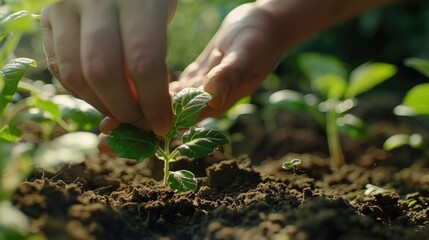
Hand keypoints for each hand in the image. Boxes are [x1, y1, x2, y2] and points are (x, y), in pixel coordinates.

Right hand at [40, 0, 176, 135]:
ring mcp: (66, 6)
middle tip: (140, 122)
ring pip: (75, 74)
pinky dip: (81, 92)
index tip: (162, 124)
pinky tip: (100, 95)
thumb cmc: (147, 2)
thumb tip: (145, 118)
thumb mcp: (160, 23)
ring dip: (100, 105)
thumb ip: (152, 63)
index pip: (144, 62)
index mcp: (138, 0)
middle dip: (124, 110)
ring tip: (121, 112)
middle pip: (103, 73)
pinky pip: (59, 68)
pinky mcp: (49, 16)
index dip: (153, 102)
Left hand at [97, 2, 285, 153]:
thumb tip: (213, 94)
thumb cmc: (260, 39)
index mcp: (213, 101)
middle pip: (164, 119)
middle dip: (133, 128)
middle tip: (101, 137)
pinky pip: (166, 92)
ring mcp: (197, 91)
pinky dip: (146, 94)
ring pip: (161, 107)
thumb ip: (231, 74)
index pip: (173, 120)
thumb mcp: (248, 54)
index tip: (115, 134)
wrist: (267, 28)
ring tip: (106, 120)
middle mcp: (202, 101)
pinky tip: (127, 95)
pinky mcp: (193, 79)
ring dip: (136, 114)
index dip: (143, 128)